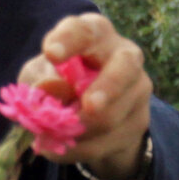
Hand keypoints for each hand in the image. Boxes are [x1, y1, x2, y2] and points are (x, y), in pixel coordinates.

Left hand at [17, 13, 151, 179]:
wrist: (85, 109)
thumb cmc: (56, 77)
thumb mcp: (38, 74)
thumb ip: (39, 78)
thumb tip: (46, 89)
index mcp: (94, 33)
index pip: (84, 30)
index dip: (68, 40)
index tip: (50, 54)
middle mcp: (124, 54)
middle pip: (125, 67)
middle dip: (108, 88)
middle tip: (90, 106)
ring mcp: (138, 88)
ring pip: (112, 116)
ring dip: (77, 131)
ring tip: (49, 136)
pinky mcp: (140, 119)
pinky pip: (108, 142)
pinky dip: (79, 149)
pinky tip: (60, 147)